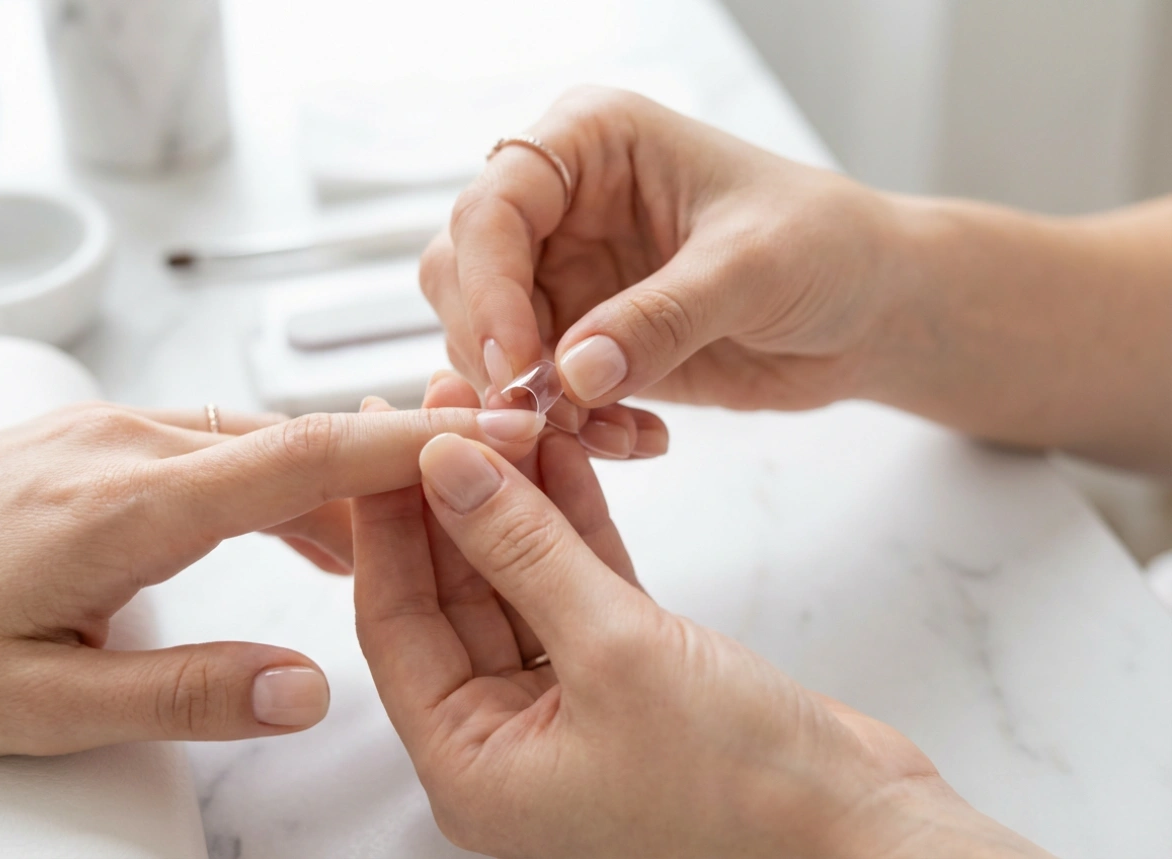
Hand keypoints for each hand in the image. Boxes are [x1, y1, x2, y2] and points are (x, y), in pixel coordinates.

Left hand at [0, 400, 543, 755]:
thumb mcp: (40, 705)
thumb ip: (186, 695)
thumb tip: (307, 690)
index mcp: (126, 506)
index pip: (304, 455)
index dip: (410, 448)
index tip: (493, 435)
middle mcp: (125, 443)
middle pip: (297, 440)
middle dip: (393, 471)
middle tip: (470, 504)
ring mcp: (106, 428)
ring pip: (259, 441)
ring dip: (331, 485)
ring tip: (381, 551)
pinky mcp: (91, 434)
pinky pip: (214, 442)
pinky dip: (275, 479)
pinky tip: (290, 527)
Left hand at [353, 395, 1051, 857]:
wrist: (863, 831)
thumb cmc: (746, 788)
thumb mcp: (614, 650)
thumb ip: (524, 552)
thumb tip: (448, 470)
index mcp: (474, 769)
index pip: (398, 622)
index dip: (390, 520)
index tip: (385, 435)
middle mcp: (508, 744)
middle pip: (454, 596)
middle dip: (451, 497)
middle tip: (444, 405)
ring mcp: (568, 710)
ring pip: (519, 582)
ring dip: (514, 500)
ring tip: (501, 410)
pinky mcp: (626, 678)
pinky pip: (578, 587)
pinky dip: (573, 524)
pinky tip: (562, 457)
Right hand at [421, 85, 899, 412]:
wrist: (870, 310)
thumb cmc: (828, 246)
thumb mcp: (753, 267)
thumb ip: (662, 316)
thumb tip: (571, 374)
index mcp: (593, 142)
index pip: (495, 203)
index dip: (488, 284)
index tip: (518, 362)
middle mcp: (564, 204)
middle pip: (462, 272)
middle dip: (494, 350)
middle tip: (541, 415)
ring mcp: (568, 274)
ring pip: (486, 341)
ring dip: (531, 401)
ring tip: (612, 432)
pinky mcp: (583, 339)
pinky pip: (536, 391)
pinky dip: (568, 426)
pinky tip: (635, 438)